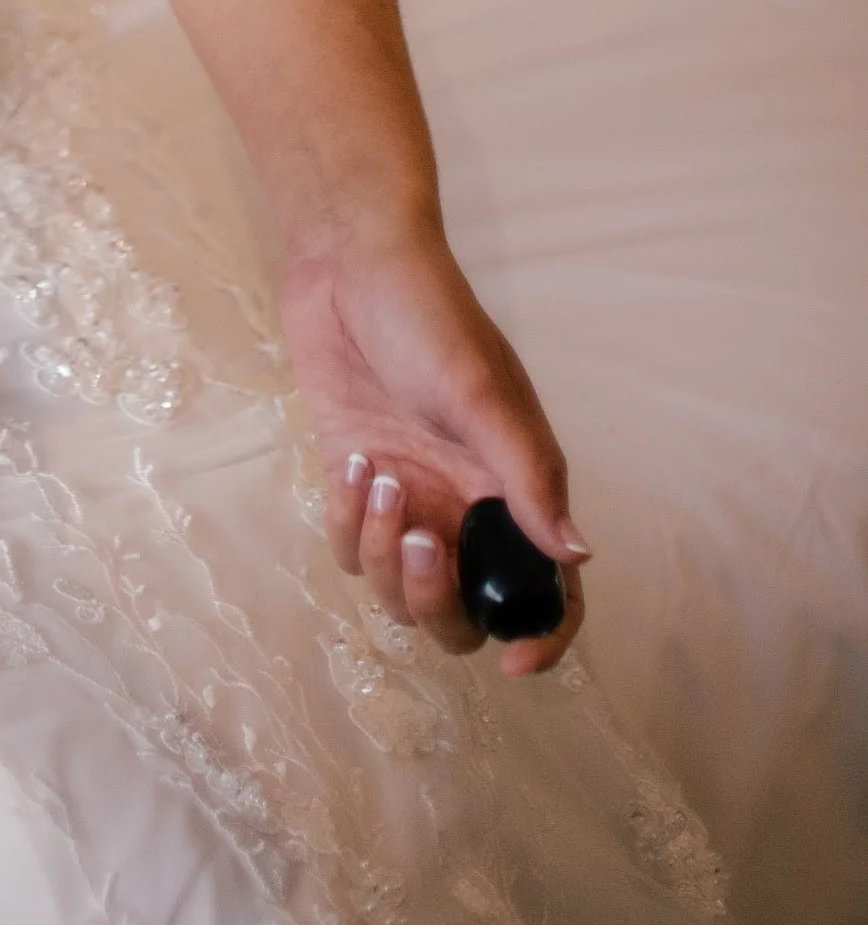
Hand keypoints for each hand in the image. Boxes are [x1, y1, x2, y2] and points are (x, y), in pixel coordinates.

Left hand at [280, 225, 588, 675]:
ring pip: (400, 588)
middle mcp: (465, 505)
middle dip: (437, 599)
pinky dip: (346, 524)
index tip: (513, 661)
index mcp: (515, 489)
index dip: (541, 636)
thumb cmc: (429, 316)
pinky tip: (353, 464)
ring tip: (378, 477)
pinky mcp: (355, 479)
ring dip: (383, 554)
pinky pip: (350, 548)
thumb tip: (578, 555)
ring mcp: (409, 495)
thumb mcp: (481, 393)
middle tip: (416, 537)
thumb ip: (527, 478)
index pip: (546, 588)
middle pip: (462, 610)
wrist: (347, 263)